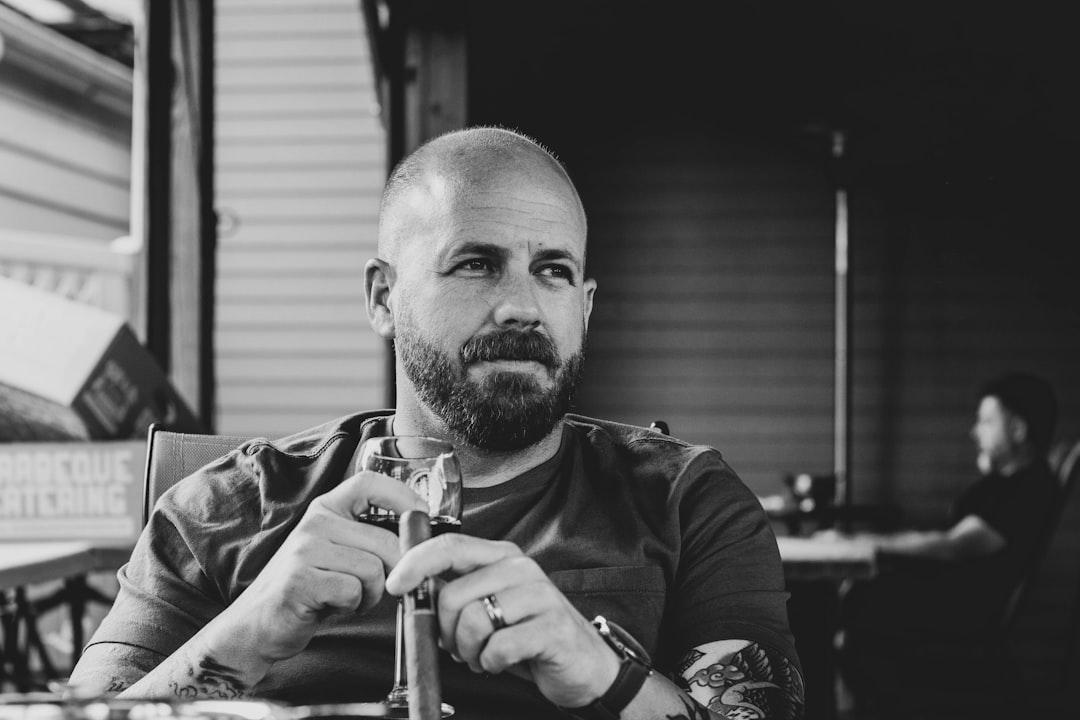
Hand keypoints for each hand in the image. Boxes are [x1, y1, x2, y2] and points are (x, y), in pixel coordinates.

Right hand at [216, 471, 427, 663]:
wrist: (257, 625)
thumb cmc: (310, 589)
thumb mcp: (337, 553)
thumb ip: (369, 540)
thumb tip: (418, 540)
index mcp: (326, 509)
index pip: (369, 483)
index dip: (402, 495)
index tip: (421, 516)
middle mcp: (316, 522)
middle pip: (385, 540)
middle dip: (395, 571)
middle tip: (377, 588)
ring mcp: (305, 549)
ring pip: (373, 568)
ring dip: (371, 594)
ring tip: (347, 598)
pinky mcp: (300, 579)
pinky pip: (353, 591)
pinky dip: (352, 606)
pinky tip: (332, 607)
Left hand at [386, 535, 620, 707]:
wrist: (584, 665)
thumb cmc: (528, 635)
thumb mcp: (490, 606)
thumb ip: (456, 592)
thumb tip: (411, 589)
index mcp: (502, 557)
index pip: (450, 545)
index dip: (415, 563)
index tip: (395, 586)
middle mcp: (520, 568)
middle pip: (452, 595)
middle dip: (445, 632)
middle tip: (462, 647)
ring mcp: (539, 596)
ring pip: (472, 622)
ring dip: (469, 652)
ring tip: (485, 655)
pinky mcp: (552, 628)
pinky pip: (497, 648)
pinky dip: (491, 664)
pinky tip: (504, 662)